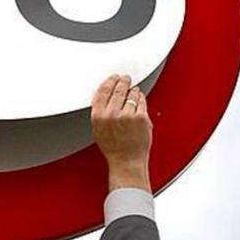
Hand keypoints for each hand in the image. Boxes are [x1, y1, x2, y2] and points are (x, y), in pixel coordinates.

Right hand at [91, 74, 152, 192]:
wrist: (126, 161)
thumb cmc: (113, 149)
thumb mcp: (98, 129)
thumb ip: (100, 112)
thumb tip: (105, 96)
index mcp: (98, 116)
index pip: (102, 92)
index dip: (108, 82)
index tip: (113, 78)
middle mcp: (112, 114)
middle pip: (117, 89)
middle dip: (122, 81)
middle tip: (125, 79)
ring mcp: (128, 115)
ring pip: (131, 94)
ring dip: (132, 90)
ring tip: (133, 91)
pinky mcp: (141, 118)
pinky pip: (141, 101)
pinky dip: (141, 98)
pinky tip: (139, 99)